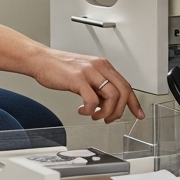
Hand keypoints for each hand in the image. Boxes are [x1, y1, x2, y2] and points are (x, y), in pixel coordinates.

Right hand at [25, 49, 143, 123]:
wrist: (41, 60)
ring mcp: (89, 72)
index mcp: (103, 66)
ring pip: (112, 96)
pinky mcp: (78, 79)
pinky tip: (82, 111)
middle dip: (120, 110)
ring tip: (94, 115)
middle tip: (109, 119)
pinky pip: (92, 100)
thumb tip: (106, 106)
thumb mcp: (85, 76)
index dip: (134, 102)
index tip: (139, 114)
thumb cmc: (60, 68)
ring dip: (106, 112)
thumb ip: (98, 88)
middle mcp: (99, 67)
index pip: (126, 85)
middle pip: (123, 91)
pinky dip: (89, 110)